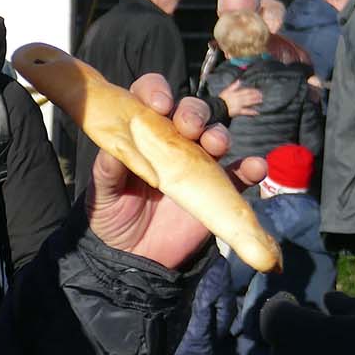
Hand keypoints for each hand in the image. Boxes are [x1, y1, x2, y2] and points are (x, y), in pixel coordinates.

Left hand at [85, 73, 267, 269]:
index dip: (157, 92)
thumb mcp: (101, 196)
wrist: (135, 261)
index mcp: (143, 136)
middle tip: (190, 127)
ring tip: (217, 146)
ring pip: (217, 136)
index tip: (159, 105)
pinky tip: (254, 168)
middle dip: (194, 113)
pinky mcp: (219, 188)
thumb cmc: (113, 220)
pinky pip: (241, 174)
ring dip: (220, 135)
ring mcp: (200, 164)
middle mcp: (174, 143)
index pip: (150, 100)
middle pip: (190, 113)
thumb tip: (113, 145)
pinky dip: (252, 168)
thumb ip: (107, 171)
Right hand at [220, 81, 263, 116]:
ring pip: (249, 102)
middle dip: (256, 95)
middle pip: (249, 96)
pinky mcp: (238, 111)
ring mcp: (238, 105)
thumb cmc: (221, 99)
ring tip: (261, 101)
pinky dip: (251, 112)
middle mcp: (238, 98)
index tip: (258, 91)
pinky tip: (257, 112)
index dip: (253, 91)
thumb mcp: (226, 91)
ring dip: (255, 101)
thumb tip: (239, 81)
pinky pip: (246, 111)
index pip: (246, 91)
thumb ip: (233, 86)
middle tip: (262, 95)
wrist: (216, 107)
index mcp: (235, 93)